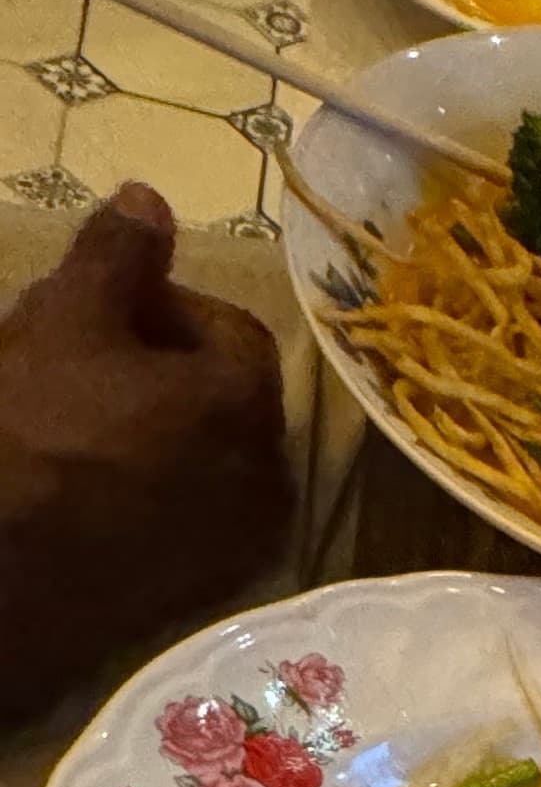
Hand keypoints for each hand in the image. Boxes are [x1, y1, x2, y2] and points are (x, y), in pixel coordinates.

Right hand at [0, 184, 288, 713]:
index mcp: (248, 403)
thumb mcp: (65, 316)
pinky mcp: (207, 590)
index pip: (233, 329)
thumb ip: (118, 253)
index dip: (167, 307)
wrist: (5, 575)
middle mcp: (269, 475)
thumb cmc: (30, 430)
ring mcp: (241, 542)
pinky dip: (160, 488)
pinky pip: (196, 515)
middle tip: (83, 363)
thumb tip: (151, 196)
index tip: (102, 311)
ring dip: (162, 428)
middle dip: (165, 366)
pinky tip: (93, 483)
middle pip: (228, 396)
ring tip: (82, 421)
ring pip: (212, 457)